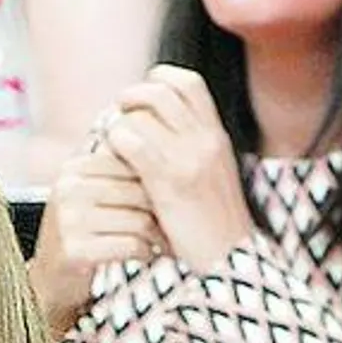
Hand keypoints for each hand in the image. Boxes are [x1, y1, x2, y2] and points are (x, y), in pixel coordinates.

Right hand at [28, 146, 159, 337]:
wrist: (50, 278)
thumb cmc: (81, 232)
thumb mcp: (89, 194)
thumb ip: (118, 172)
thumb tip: (168, 156)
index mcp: (74, 168)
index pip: (132, 163)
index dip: (158, 182)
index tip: (170, 197)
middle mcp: (68, 189)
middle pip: (140, 191)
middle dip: (162, 210)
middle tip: (172, 224)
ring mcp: (69, 220)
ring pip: (140, 220)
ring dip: (157, 235)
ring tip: (159, 241)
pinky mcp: (75, 250)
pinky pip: (132, 245)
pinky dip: (146, 253)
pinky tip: (144, 255)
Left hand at [101, 65, 254, 272]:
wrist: (228, 261)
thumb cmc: (212, 225)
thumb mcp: (211, 176)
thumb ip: (191, 148)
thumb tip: (156, 127)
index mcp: (216, 135)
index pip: (188, 82)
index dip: (159, 81)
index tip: (143, 101)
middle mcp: (205, 139)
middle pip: (161, 90)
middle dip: (132, 96)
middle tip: (119, 115)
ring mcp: (187, 158)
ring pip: (142, 113)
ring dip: (119, 122)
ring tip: (112, 141)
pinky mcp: (167, 181)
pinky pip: (131, 142)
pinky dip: (115, 143)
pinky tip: (112, 160)